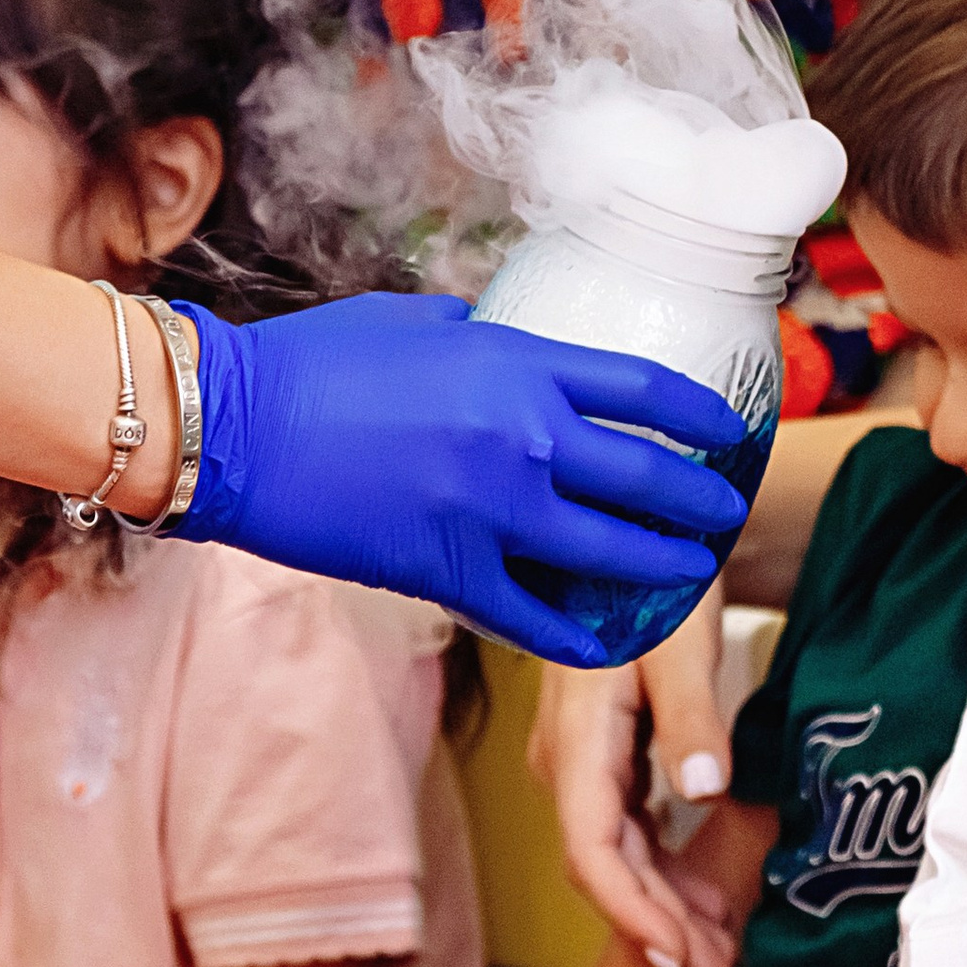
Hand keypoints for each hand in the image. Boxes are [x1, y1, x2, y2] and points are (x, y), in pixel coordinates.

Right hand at [169, 294, 747, 663]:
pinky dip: (578, 637)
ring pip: (611, 554)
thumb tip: (508, 335)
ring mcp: (490, 510)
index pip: (645, 388)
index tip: (732, 432)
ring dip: (663, 569)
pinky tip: (605, 646)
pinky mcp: (447, 572)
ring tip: (693, 577)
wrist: (235, 427)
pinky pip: (535, 617)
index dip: (703, 414)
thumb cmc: (312, 362)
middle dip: (700, 503)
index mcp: (518, 363)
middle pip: (647, 477)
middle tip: (726, 517)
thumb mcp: (414, 320)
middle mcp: (523, 437)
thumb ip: (479, 333)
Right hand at [529, 594, 742, 966]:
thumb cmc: (653, 575)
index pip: (592, 853)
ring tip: (719, 962)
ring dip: (663, 911)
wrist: (632, 529)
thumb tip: (700, 791)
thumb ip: (690, 716)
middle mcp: (566, 760)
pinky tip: (705, 900)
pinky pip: (626, 830)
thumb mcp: (679, 639)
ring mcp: (579, 760)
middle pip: (604, 869)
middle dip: (656, 935)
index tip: (681, 963)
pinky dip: (663, 872)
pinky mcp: (602, 754)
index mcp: (578, 738)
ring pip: (615, 857)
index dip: (634, 917)